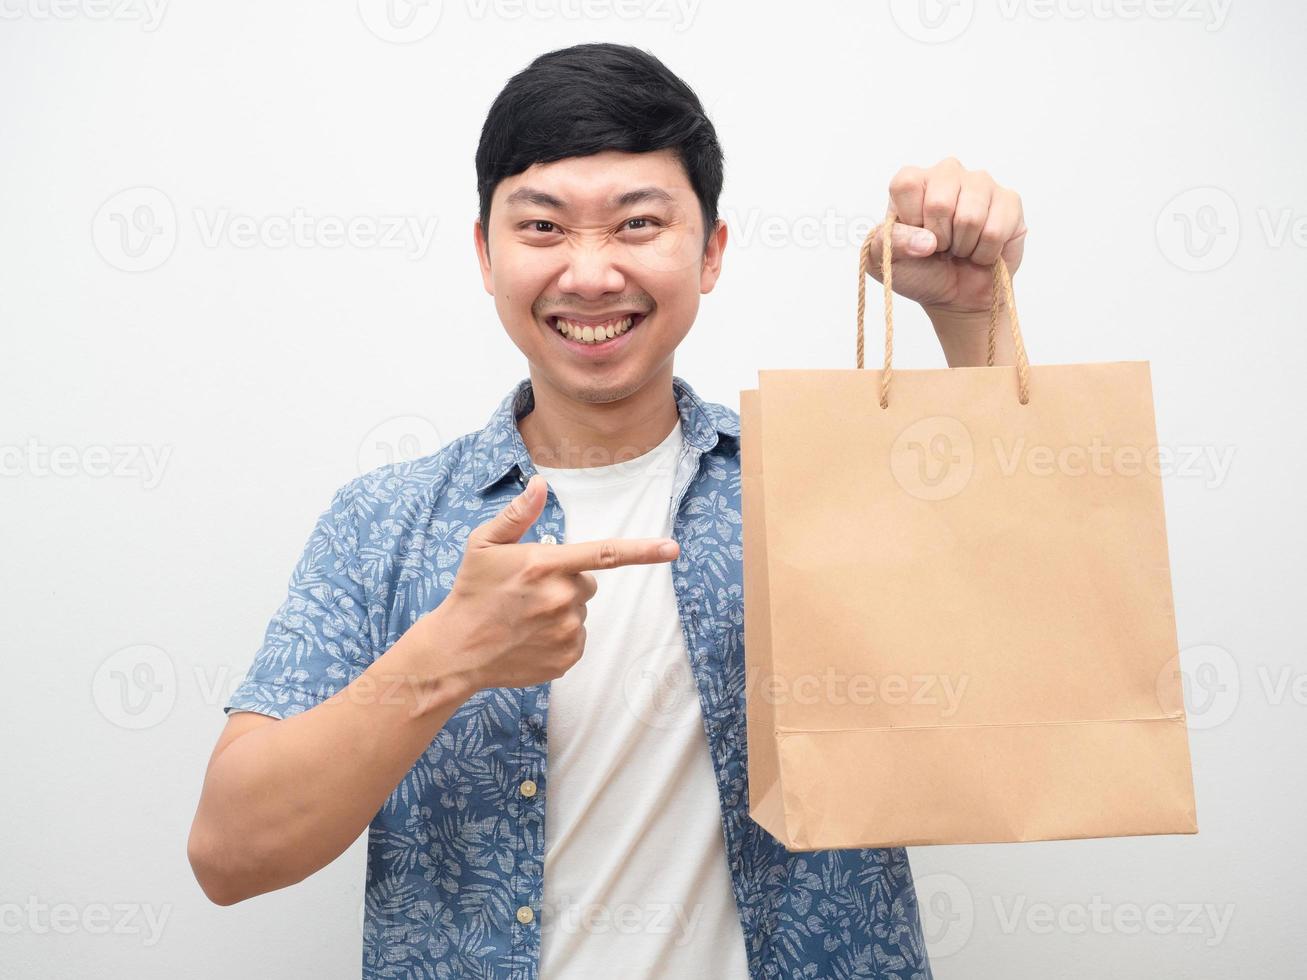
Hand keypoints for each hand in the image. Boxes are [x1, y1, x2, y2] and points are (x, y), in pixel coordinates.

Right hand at [419, 474, 679, 692]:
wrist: (456, 650)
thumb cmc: (471, 592)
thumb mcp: (484, 544)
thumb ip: (518, 515)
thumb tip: (539, 483)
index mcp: (545, 565)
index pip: (604, 554)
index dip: (643, 551)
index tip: (672, 548)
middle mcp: (561, 598)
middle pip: (587, 582)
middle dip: (567, 582)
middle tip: (529, 591)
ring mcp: (565, 631)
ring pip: (580, 611)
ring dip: (561, 610)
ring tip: (525, 617)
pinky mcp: (566, 658)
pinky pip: (576, 639)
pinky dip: (559, 636)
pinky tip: (530, 636)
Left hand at [864, 157, 1026, 320]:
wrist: (955, 295)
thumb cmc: (919, 271)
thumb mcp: (887, 262)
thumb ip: (890, 243)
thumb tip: (926, 241)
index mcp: (912, 180)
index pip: (905, 185)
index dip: (911, 221)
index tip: (915, 236)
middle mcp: (947, 173)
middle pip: (939, 203)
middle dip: (939, 238)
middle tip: (941, 246)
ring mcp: (981, 183)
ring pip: (970, 218)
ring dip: (962, 247)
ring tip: (959, 247)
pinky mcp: (1009, 201)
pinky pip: (995, 231)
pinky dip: (984, 253)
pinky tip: (980, 250)